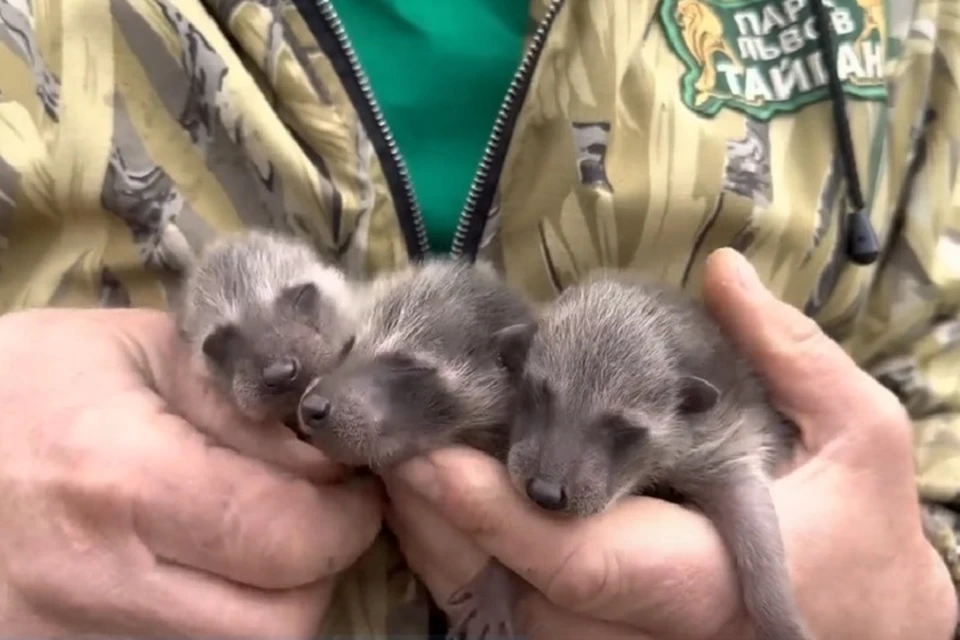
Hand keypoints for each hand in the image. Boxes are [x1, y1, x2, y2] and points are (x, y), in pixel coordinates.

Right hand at [0, 308, 381, 637]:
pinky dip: (216, 624)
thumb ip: (247, 403)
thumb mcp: (143, 352)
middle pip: (279, 622)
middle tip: (313, 515)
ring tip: (254, 541)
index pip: (292, 537)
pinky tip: (203, 572)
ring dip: (273, 602)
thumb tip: (332, 457)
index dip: (346, 512)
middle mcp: (97, 585)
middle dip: (320, 565)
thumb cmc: (29, 381)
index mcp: (122, 483)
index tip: (349, 481)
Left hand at [385, 248, 957, 639]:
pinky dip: (452, 551)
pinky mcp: (587, 633)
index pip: (582, 559)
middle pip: (508, 587)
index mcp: (704, 575)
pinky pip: (499, 607)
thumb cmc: (862, 527)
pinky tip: (427, 490)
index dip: (497, 513)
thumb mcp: (858, 431)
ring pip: (489, 605)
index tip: (430, 458)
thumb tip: (724, 273)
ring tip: (387, 452)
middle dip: (436, 514)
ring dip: (429, 532)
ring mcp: (607, 636)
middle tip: (380, 436)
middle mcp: (641, 623)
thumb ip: (791, 354)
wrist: (858, 615)